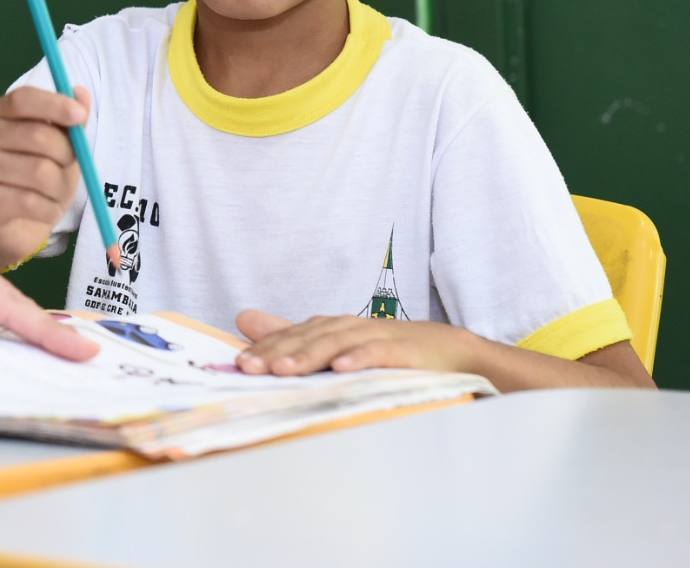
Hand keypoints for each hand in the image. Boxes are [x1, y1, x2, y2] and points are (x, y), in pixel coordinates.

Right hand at [0, 86, 90, 264]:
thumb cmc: (38, 180)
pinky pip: (29, 202)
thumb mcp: (61, 148)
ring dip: (60, 188)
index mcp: (0, 113)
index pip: (23, 99)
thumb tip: (81, 93)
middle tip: (68, 168)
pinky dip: (48, 209)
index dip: (54, 104)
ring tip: (55, 195)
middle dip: (67, 155)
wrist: (11, 226)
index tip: (80, 116)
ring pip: (39, 173)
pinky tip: (44, 210)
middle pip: (38, 136)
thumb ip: (70, 123)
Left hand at [233, 310, 475, 375]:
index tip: (238, 363)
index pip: (292, 335)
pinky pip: (379, 354)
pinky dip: (360, 359)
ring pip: (338, 343)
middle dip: (278, 351)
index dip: (265, 348)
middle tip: (250, 367)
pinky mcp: (404, 352)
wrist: (450, 352)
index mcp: (331, 328)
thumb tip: (243, 319)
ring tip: (285, 370)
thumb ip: (292, 334)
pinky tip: (343, 368)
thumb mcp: (337, 343)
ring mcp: (376, 338)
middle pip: (308, 337)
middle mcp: (349, 328)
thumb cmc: (388, 349)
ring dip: (310, 355)